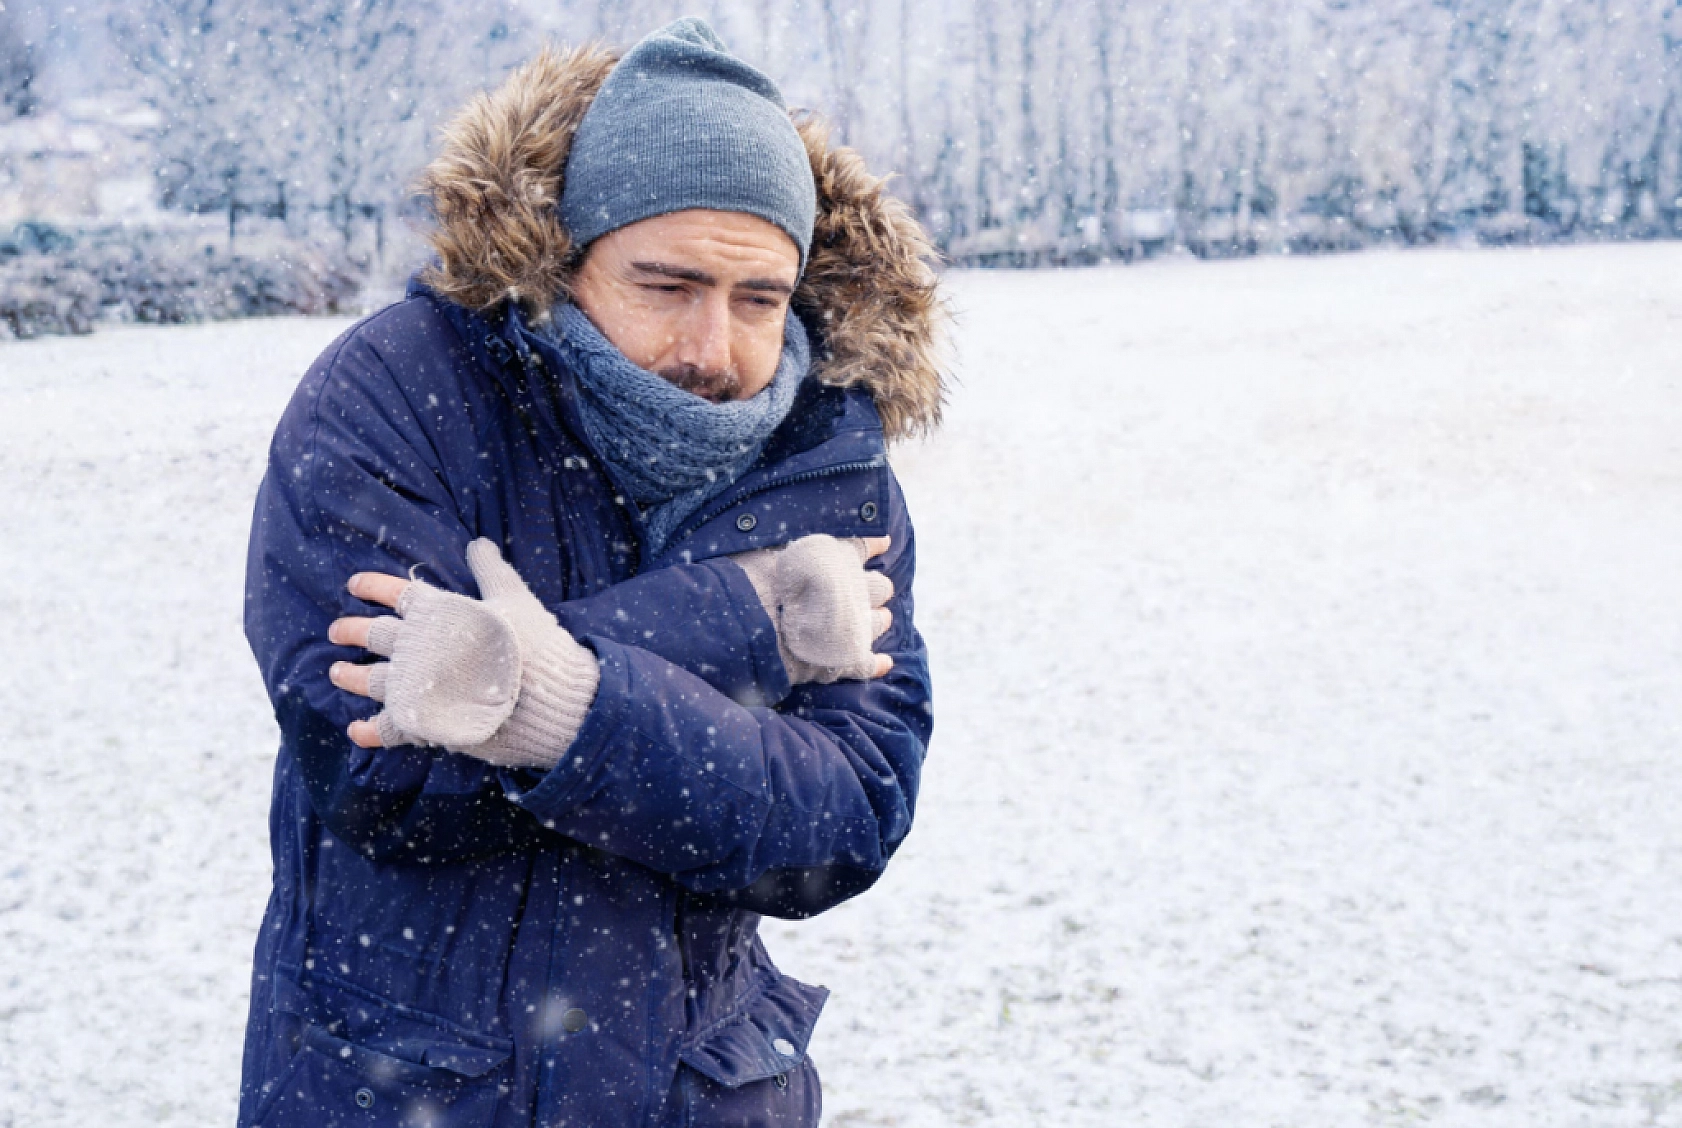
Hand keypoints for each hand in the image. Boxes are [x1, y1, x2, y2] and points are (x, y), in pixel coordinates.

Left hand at [327, 540, 599, 767]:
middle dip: (353, 630)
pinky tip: (356, 729)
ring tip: (336, 672)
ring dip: (351, 676)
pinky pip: (390, 728)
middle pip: (376, 635)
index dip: (374, 586)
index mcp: (439, 614)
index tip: (354, 584)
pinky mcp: (426, 722)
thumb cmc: (533, 644)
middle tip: (336, 630)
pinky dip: (371, 731)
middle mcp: (420, 648)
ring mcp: (417, 686)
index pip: (399, 593)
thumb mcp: (515, 598)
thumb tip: (479, 543)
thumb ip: (492, 572)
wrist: (545, 697)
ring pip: (372, 680)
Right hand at [732, 534, 895, 684]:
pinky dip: (877, 663)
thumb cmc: (750, 579)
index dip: (872, 545)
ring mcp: (852, 626)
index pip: (862, 547)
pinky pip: (868, 664)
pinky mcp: (843, 659)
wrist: (746, 622)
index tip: (881, 544)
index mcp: (835, 558)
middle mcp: (853, 591)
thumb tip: (776, 550)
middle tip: (863, 592)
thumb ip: (782, 551)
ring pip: (878, 622)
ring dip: (875, 620)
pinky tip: (884, 662)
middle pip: (879, 587)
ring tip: (874, 619)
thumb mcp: (765, 550)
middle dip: (873, 589)